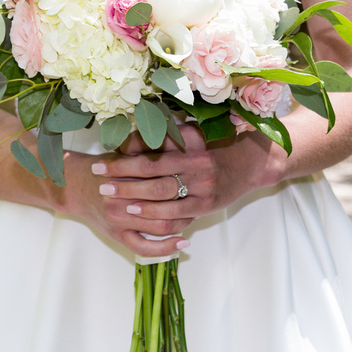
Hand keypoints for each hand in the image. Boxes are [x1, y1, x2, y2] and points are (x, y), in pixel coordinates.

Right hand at [59, 151, 193, 258]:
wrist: (77, 186)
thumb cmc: (105, 168)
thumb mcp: (124, 154)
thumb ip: (148, 151)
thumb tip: (180, 143)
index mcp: (127, 177)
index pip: (164, 180)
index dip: (184, 180)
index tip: (196, 179)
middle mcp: (123, 199)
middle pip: (165, 204)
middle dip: (186, 202)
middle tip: (199, 199)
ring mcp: (120, 220)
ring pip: (160, 226)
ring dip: (181, 223)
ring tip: (194, 217)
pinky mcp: (118, 235)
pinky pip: (145, 248)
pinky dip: (166, 248)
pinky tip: (182, 244)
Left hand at [90, 123, 281, 234]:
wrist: (250, 162)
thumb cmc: (216, 144)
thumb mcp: (193, 133)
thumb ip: (165, 136)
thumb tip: (129, 138)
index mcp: (191, 147)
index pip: (150, 154)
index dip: (124, 159)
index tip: (103, 160)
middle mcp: (197, 167)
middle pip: (152, 176)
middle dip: (123, 180)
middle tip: (101, 182)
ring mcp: (203, 189)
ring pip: (162, 199)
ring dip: (135, 201)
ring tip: (115, 201)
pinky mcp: (207, 206)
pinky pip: (177, 217)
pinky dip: (155, 218)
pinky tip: (139, 217)